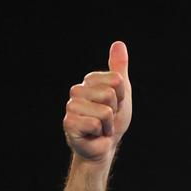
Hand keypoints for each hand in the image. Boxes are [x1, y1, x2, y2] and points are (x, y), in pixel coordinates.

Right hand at [63, 41, 132, 162]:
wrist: (104, 146)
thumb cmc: (113, 121)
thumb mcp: (122, 92)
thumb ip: (119, 69)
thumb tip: (119, 43)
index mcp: (90, 81)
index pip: (117, 81)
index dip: (122, 97)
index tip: (115, 105)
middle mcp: (77, 90)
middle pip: (110, 95)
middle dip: (115, 111)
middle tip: (107, 119)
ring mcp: (71, 106)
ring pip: (105, 111)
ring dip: (108, 125)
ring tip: (100, 127)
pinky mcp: (69, 123)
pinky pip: (95, 123)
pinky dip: (100, 133)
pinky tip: (93, 134)